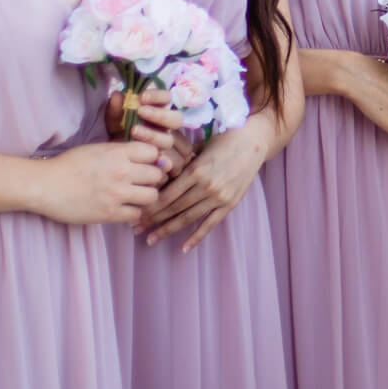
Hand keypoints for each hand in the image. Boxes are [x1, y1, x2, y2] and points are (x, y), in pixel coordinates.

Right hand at [33, 140, 165, 224]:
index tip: (146, 163)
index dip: (152, 158)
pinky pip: (136, 215)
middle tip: (142, 181)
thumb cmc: (69, 164)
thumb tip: (149, 155)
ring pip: (152, 196)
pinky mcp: (109, 214)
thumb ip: (122, 151)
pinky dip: (133, 212)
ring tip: (135, 196)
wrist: (45, 185)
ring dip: (146, 196)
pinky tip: (124, 208)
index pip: (154, 152)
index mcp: (117, 153)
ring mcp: (116, 194)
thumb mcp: (98, 149)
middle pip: (157, 175)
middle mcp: (121, 172)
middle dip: (152, 178)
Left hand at [106, 88, 187, 169]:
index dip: (158, 96)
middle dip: (159, 115)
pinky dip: (165, 160)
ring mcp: (173, 147)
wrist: (117, 164)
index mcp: (160, 112)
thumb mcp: (115, 123)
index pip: (168, 98)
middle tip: (140, 111)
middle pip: (176, 119)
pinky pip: (175, 162)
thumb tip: (117, 95)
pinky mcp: (173, 165)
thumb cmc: (120, 137)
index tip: (141, 97)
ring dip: (155, 135)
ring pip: (171, 140)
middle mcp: (169, 128)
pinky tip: (155, 159)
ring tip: (134, 132)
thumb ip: (116, 111)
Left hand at [140, 126, 270, 250]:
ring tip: (151, 239)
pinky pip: (210, 224)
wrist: (253, 142)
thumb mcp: (198, 147)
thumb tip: (157, 171)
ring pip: (188, 218)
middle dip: (153, 220)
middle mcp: (207, 186)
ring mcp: (219, 197)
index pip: (167, 195)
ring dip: (168, 230)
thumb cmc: (222, 140)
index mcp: (196, 170)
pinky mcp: (230, 204)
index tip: (135, 214)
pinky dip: (197, 237)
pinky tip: (184, 248)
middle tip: (135, 229)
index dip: (150, 207)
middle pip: (174, 209)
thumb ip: (180, 162)